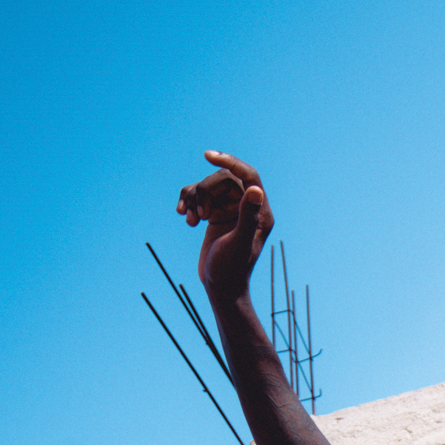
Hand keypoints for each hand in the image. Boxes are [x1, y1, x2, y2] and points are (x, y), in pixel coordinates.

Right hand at [176, 150, 274, 302]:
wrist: (220, 289)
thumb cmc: (231, 270)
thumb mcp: (238, 242)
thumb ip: (247, 216)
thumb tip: (255, 190)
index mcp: (260, 212)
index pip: (248, 176)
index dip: (229, 162)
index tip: (207, 155)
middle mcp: (247, 208)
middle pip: (223, 180)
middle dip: (205, 192)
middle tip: (199, 214)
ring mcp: (230, 211)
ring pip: (208, 187)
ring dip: (194, 198)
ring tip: (190, 219)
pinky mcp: (215, 215)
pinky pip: (199, 197)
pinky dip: (188, 202)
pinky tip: (184, 217)